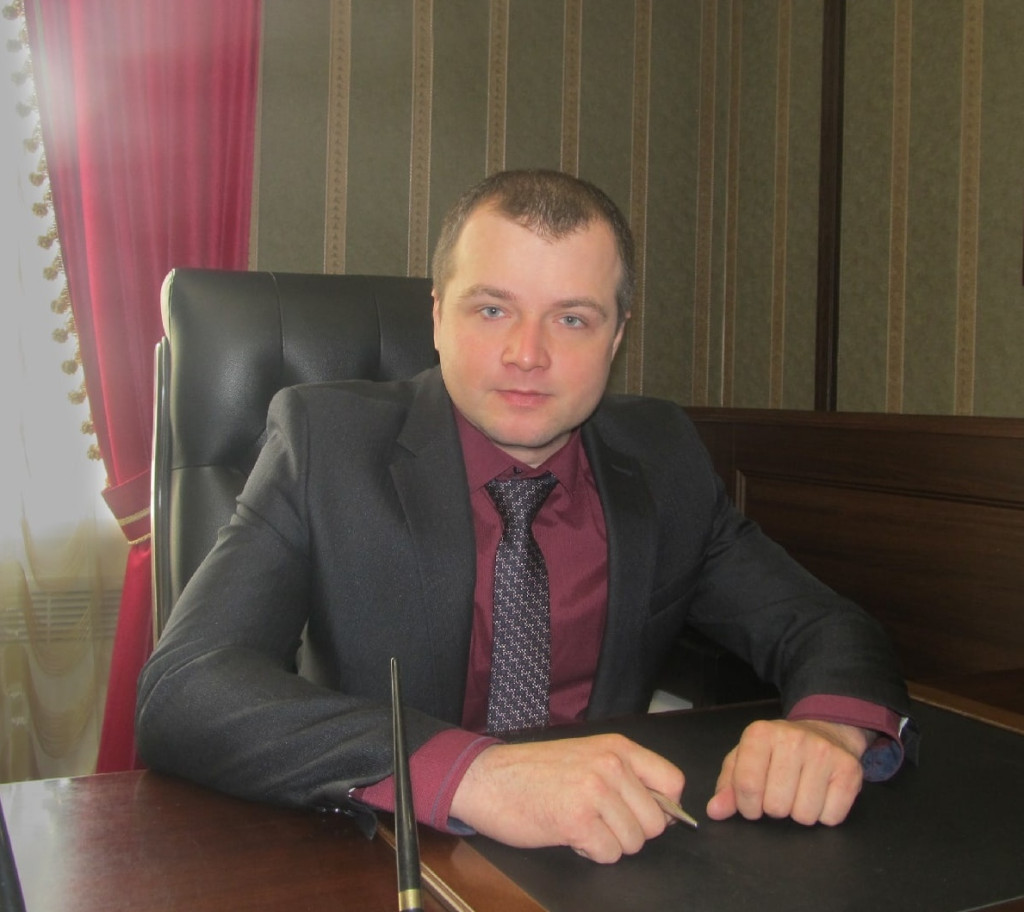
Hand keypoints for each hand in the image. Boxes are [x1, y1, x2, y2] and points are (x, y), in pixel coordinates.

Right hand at [449, 734, 684, 862]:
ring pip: (634, 842)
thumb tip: (665, 811)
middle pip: (656, 822)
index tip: (641, 813)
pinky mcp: (578, 821)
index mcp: (616, 747)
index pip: (673, 781)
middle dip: (630, 831)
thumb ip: (625, 775)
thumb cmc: (533, 771)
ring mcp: (595, 792)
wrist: (487, 779)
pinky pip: (609, 855)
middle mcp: (611, 766)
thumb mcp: (586, 756)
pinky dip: (590, 852)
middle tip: (598, 820)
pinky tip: (569, 832)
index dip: (663, 807)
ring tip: (580, 822)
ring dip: (609, 843)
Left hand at [706, 719, 869, 825]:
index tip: (752, 803)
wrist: (823, 732)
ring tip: (799, 791)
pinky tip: (820, 793)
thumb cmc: (777, 752)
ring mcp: (823, 753)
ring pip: (804, 815)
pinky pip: (831, 818)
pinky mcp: (849, 770)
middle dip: (774, 808)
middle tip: (780, 791)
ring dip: (799, 812)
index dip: (747, 806)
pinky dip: (824, 814)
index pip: (747, 785)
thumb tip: (715, 811)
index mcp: (760, 734)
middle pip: (776, 806)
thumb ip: (727, 786)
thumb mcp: (745, 759)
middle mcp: (793, 739)